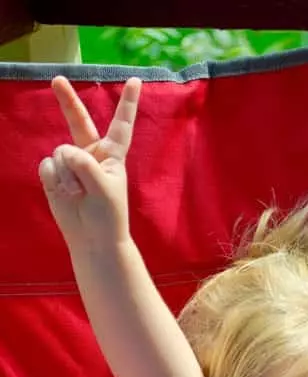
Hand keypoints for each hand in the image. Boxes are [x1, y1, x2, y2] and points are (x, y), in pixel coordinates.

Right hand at [39, 76, 140, 250]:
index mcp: (112, 155)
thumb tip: (64, 153)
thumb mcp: (104, 188)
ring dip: (67, 176)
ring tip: (78, 194)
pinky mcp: (55, 174)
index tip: (135, 81)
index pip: (121, 125)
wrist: (92, 240)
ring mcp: (71, 163)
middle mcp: (91, 154)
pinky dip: (55, 180)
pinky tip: (65, 194)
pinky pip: (48, 166)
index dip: (127, 103)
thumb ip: (85, 164)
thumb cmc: (107, 217)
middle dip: (67, 100)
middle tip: (56, 80)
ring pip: (61, 153)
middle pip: (78, 121)